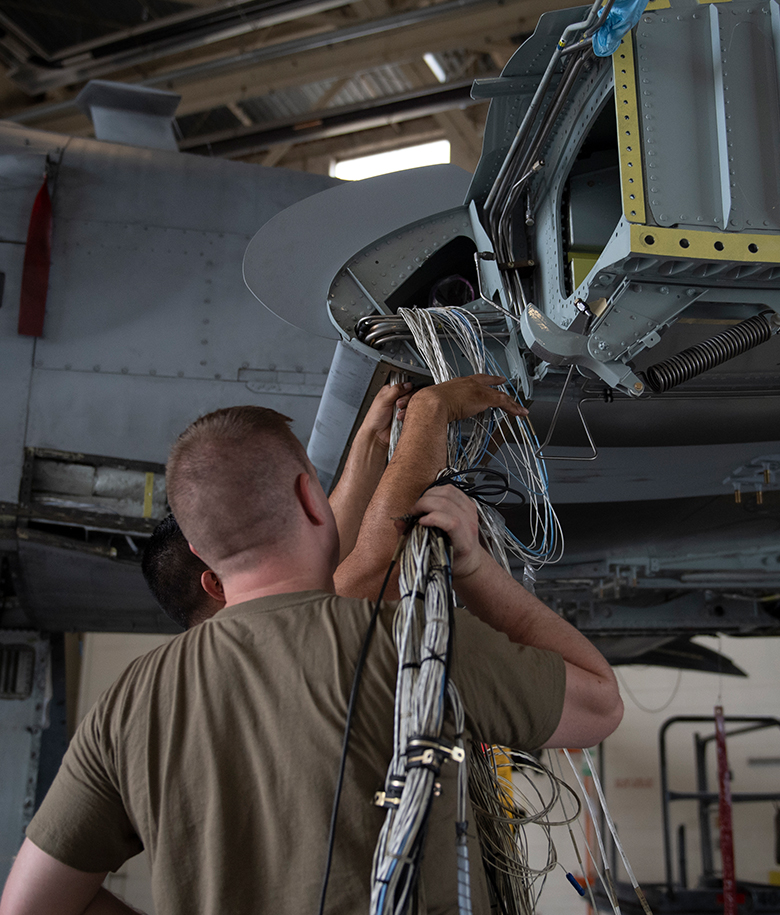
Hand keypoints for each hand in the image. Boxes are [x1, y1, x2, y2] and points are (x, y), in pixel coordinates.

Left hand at [360, 381, 412, 446]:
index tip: (401, 394)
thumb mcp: (383, 400)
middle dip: (405, 400)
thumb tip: (407, 384)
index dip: (405, 389)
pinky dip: (407, 416)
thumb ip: (396, 390)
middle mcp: (397, 399)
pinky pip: (414, 413)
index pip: (404, 385)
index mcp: (390, 392)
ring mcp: (403, 408)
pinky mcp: (406, 417)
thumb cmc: (374, 419)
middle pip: (411, 393)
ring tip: (397, 415)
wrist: (377, 435)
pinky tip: (400, 419)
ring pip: (413, 404)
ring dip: (406, 409)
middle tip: (398, 405)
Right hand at [398, 484, 484, 579]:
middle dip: (425, 504)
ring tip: (421, 505)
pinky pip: (452, 489)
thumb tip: (399, 524)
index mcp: (463, 543)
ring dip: (429, 495)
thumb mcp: (432, 558)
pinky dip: (437, 491)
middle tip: (414, 512)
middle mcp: (469, 525)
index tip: (420, 522)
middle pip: (447, 503)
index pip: (452, 523)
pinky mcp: (469, 504)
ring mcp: (471, 513)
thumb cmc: (452, 560)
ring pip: (449, 492)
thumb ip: (413, 540)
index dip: (434, 518)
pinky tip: (430, 499)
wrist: (470, 559)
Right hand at [408, 374, 526, 423]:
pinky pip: (503, 402)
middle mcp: (468, 383)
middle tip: (503, 381)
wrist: (431, 404)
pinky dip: (513, 408)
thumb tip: (435, 418)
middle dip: (497, 381)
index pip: (474, 379)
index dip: (481, 380)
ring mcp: (477, 389)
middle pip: (488, 382)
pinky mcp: (484, 397)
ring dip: (510, 402)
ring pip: (499, 394)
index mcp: (457, 383)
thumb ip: (439, 409)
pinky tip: (519, 413)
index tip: (486, 379)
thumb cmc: (428, 405)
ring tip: (518, 408)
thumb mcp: (435, 404)